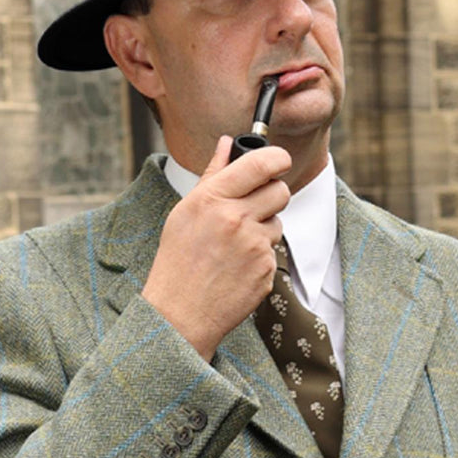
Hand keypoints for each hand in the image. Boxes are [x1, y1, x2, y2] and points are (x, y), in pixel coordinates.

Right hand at [142, 135, 291, 360]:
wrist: (180, 313)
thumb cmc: (178, 260)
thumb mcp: (186, 211)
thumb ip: (212, 174)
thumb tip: (227, 144)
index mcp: (213, 199)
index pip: (261, 164)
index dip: (277, 158)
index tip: (279, 160)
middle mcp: (236, 219)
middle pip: (280, 191)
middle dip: (272, 194)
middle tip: (255, 204)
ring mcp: (254, 246)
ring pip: (278, 222)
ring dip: (263, 228)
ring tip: (234, 245)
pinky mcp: (265, 269)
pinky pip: (273, 250)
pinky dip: (259, 256)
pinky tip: (236, 266)